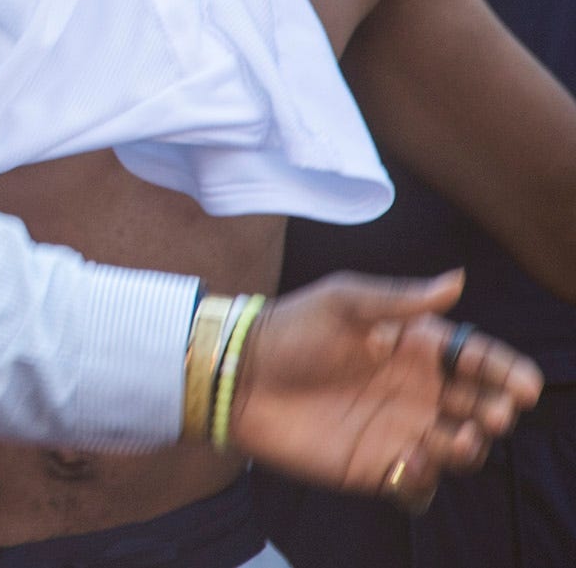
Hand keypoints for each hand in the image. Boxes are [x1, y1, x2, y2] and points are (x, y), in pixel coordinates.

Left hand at [229, 272, 541, 500]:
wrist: (239, 375)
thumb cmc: (290, 330)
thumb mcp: (343, 302)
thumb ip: (400, 299)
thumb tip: (457, 280)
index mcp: (415, 347)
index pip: (475, 360)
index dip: (505, 372)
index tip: (525, 386)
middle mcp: (416, 391)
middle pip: (478, 407)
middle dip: (495, 412)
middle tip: (494, 414)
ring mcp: (400, 430)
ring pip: (458, 448)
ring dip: (469, 447)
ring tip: (458, 438)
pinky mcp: (376, 467)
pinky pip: (418, 483)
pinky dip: (425, 479)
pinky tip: (412, 461)